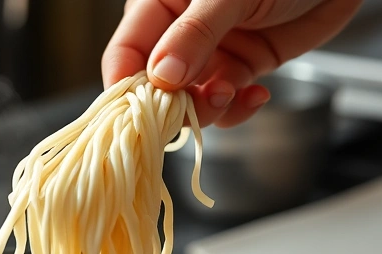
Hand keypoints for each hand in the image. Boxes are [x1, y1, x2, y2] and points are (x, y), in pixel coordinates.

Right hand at [102, 0, 360, 127]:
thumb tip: (163, 77)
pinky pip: (227, 100)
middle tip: (192, 110)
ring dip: (208, 108)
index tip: (141, 115)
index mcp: (158, 3)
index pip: (126, 53)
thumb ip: (195, 35)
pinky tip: (256, 94)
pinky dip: (238, 107)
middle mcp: (179, 30)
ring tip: (229, 95)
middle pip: (155, 85)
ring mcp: (210, 50)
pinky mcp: (242, 64)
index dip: (127, 87)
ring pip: (190, 98)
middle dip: (173, 104)